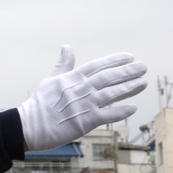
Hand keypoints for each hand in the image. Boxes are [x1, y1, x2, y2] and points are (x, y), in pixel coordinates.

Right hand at [17, 45, 146, 151]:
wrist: (29, 125)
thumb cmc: (38, 104)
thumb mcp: (49, 80)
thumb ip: (62, 65)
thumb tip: (67, 47)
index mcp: (71, 78)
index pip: (97, 66)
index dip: (114, 60)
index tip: (129, 57)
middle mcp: (80, 90)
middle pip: (108, 78)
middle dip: (127, 72)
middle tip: (143, 67)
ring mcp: (84, 105)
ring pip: (112, 94)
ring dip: (129, 87)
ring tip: (143, 82)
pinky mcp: (85, 121)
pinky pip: (107, 115)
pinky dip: (120, 111)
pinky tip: (133, 107)